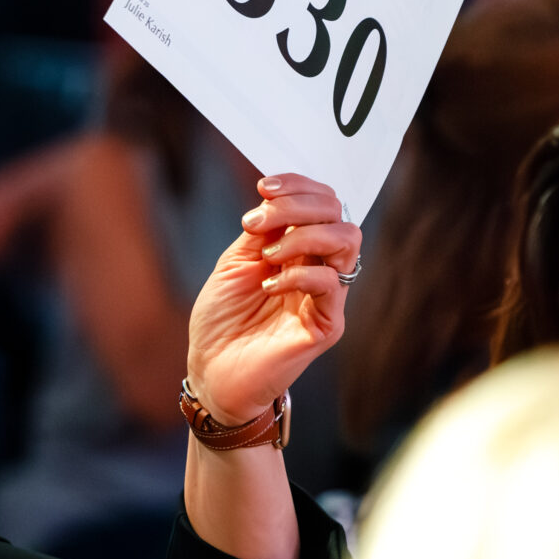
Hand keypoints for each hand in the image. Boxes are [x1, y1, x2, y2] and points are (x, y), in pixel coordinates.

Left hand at [186, 174, 359, 423]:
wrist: (211, 373)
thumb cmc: (222, 321)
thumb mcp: (235, 263)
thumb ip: (261, 231)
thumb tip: (273, 196)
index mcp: (299, 249)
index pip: (322, 203)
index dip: (299, 186)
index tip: (264, 186)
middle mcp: (319, 267)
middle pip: (338, 215)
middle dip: (298, 205)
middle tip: (257, 221)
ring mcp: (326, 296)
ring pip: (346, 241)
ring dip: (302, 235)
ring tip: (266, 255)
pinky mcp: (327, 324)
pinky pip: (331, 284)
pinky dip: (298, 274)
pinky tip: (268, 284)